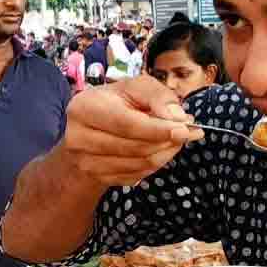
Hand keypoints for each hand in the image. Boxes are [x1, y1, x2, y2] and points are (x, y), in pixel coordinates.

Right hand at [58, 75, 204, 187]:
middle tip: (187, 132)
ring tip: (174, 139)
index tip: (184, 129)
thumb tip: (178, 117)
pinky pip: (138, 175)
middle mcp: (79, 138)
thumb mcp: (133, 88)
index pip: (127, 124)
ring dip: (166, 153)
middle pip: (136, 147)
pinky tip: (158, 150)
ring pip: (140, 163)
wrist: (87, 131)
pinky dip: (155, 164)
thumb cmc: (113, 103)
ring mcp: (87, 162)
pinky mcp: (98, 178)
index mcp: (85, 108)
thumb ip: (157, 95)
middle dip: (167, 141)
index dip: (158, 129)